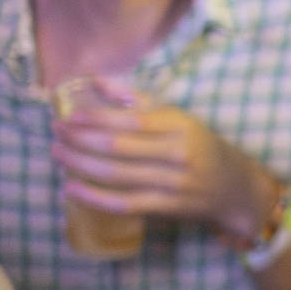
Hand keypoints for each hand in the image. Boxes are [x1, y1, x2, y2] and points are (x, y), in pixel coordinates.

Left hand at [51, 80, 274, 243]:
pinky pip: (125, 204)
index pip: (128, 120)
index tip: (67, 116)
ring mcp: (173, 184)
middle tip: (55, 133)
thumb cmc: (200, 147)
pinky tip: (72, 189)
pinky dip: (95, 198)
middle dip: (80, 140)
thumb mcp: (177, 117)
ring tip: (58, 155)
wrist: (235, 188)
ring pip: (117, 175)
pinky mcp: (168, 209)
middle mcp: (177, 154)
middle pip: (118, 147)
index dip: (94, 118)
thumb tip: (98, 80)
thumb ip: (137, 99)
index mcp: (178, 126)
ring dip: (81, 165)